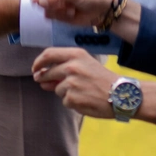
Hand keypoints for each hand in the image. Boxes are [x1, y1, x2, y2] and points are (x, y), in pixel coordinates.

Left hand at [33, 48, 154, 120]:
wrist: (121, 94)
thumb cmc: (103, 79)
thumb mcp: (86, 65)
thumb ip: (64, 68)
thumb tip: (41, 78)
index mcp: (76, 55)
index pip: (48, 54)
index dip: (38, 62)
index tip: (34, 68)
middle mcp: (71, 66)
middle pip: (47, 73)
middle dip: (43, 79)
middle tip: (44, 83)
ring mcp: (71, 83)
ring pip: (57, 89)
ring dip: (64, 92)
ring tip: (82, 92)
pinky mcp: (72, 98)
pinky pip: (65, 101)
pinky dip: (72, 102)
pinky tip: (85, 100)